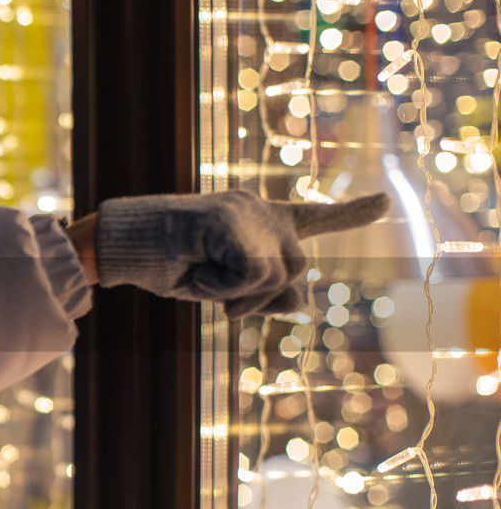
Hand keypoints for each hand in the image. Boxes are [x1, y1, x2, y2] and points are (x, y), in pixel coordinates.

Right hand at [93, 191, 389, 317]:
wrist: (122, 247)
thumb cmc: (164, 265)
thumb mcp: (222, 287)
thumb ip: (264, 292)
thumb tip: (301, 305)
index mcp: (255, 219)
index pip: (311, 216)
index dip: (350, 213)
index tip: (386, 202)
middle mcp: (258, 209)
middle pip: (296, 269)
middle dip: (264, 297)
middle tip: (220, 298)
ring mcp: (246, 211)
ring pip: (276, 274)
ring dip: (240, 295)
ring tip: (203, 281)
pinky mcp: (231, 221)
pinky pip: (251, 276)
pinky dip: (222, 289)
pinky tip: (196, 273)